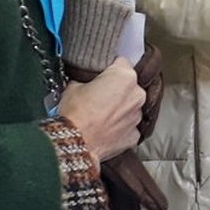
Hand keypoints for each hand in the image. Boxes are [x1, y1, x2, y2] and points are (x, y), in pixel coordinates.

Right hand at [64, 46, 168, 209]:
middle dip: (117, 91)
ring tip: (101, 120)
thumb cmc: (70, 111)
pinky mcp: (135, 137)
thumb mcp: (72, 86)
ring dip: (121, 111)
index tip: (100, 75)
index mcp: (122, 75)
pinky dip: (121, 129)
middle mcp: (136, 94)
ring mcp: (138, 118)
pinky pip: (129, 128)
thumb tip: (88, 80)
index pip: (120, 63)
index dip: (108, 69)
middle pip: (129, 86)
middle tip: (99, 98)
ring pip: (131, 108)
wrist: (74, 147)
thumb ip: (85, 80)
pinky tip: (105, 135)